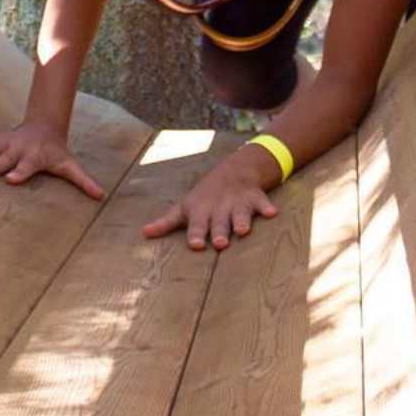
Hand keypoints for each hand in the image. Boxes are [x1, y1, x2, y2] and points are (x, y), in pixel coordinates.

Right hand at [0, 119, 103, 199]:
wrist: (46, 126)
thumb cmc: (55, 152)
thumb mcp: (69, 165)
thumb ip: (83, 181)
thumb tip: (102, 195)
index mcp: (34, 157)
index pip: (27, 166)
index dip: (20, 172)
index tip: (11, 179)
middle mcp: (18, 149)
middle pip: (6, 158)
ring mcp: (6, 143)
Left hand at [141, 146, 278, 250]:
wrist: (232, 170)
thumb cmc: (204, 197)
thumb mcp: (184, 207)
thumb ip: (166, 222)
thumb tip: (143, 233)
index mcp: (201, 211)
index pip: (196, 225)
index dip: (196, 234)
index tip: (196, 245)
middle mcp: (219, 207)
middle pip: (219, 222)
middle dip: (219, 231)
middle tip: (220, 243)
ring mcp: (237, 202)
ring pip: (240, 213)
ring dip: (241, 220)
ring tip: (243, 230)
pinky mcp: (255, 198)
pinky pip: (262, 202)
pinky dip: (267, 207)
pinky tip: (272, 213)